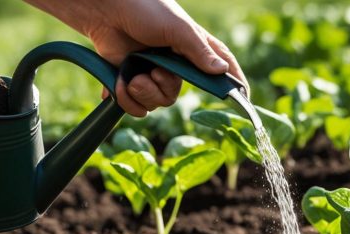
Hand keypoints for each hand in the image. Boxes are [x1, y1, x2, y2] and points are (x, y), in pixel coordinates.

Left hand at [28, 0, 246, 116]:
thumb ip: (199, 51)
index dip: (232, 84)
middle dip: (161, 88)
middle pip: (175, 95)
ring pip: (154, 103)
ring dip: (142, 93)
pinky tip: (120, 83)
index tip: (244, 99)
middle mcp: (172, 64)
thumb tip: (221, 72)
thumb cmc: (145, 9)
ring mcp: (149, 73)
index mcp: (191, 48)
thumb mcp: (178, 28)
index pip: (219, 68)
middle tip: (152, 72)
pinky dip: (125, 99)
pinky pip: (133, 106)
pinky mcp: (128, 80)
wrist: (105, 9)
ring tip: (132, 76)